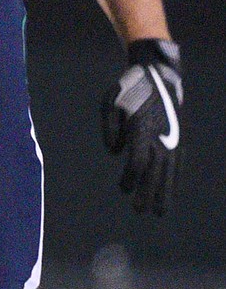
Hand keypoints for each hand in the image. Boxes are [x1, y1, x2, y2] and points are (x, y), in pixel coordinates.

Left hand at [101, 38, 181, 214]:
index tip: (122, 189)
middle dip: (147, 193)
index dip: (130, 178)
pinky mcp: (179, 137)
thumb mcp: (109, 103)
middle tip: (140, 212)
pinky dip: (174, 179)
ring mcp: (172, 137)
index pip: (138, 161)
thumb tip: (114, 152)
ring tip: (159, 212)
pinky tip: (170, 193)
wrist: (157, 76)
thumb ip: (109, 129)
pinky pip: (178, 163)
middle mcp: (160, 135)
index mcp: (142, 127)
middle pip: (155, 171)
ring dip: (164, 192)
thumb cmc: (128, 90)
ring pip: (169, 171)